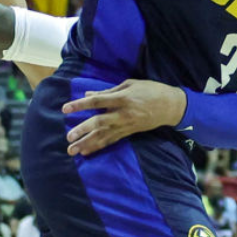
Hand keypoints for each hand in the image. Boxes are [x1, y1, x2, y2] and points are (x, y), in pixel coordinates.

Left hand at [60, 79, 187, 154]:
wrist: (171, 106)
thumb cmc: (150, 90)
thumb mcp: (129, 84)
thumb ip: (107, 91)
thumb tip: (88, 95)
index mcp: (122, 98)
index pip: (96, 102)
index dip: (80, 105)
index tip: (65, 109)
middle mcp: (123, 114)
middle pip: (99, 123)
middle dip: (83, 130)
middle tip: (68, 137)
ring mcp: (126, 125)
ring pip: (104, 136)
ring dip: (87, 143)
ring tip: (73, 150)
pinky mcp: (129, 133)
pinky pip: (112, 141)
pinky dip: (98, 146)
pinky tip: (87, 152)